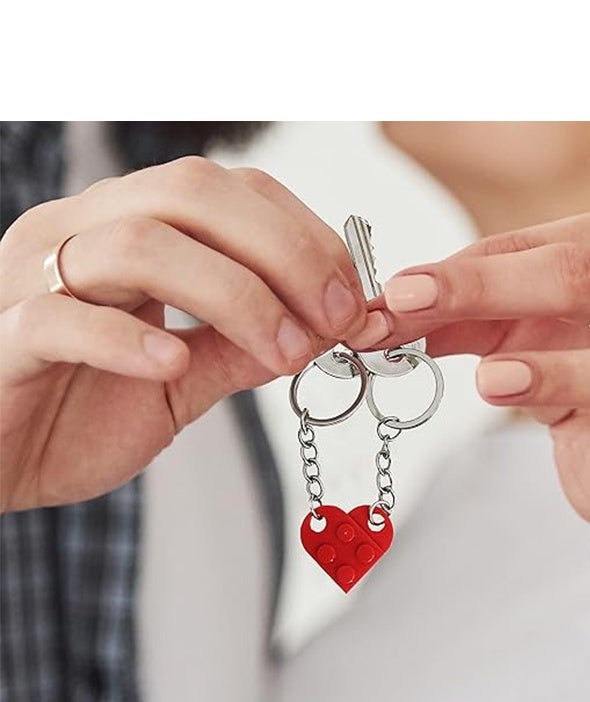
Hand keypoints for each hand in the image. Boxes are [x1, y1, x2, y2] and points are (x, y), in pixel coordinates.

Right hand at [0, 157, 366, 511]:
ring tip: (283, 351)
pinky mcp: (5, 340)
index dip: (300, 234)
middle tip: (334, 315)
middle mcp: (80, 236)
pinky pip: (62, 320)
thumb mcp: (178, 385)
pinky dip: (128, 338)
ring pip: (138, 244)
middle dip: (282, 251)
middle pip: (189, 194)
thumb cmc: (74, 417)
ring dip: (233, 295)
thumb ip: (239, 352)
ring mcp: (35, 281)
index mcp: (123, 232)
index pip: (224, 193)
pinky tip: (173, 363)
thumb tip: (322, 332)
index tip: (352, 297)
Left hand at [350, 210, 589, 578]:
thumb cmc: (588, 364)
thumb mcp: (524, 330)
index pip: (532, 251)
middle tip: (412, 303)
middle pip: (578, 280)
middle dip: (490, 289)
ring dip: (560, 374)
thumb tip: (386, 315)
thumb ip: (465, 318)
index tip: (392, 296)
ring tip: (492, 381)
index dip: (459, 274)